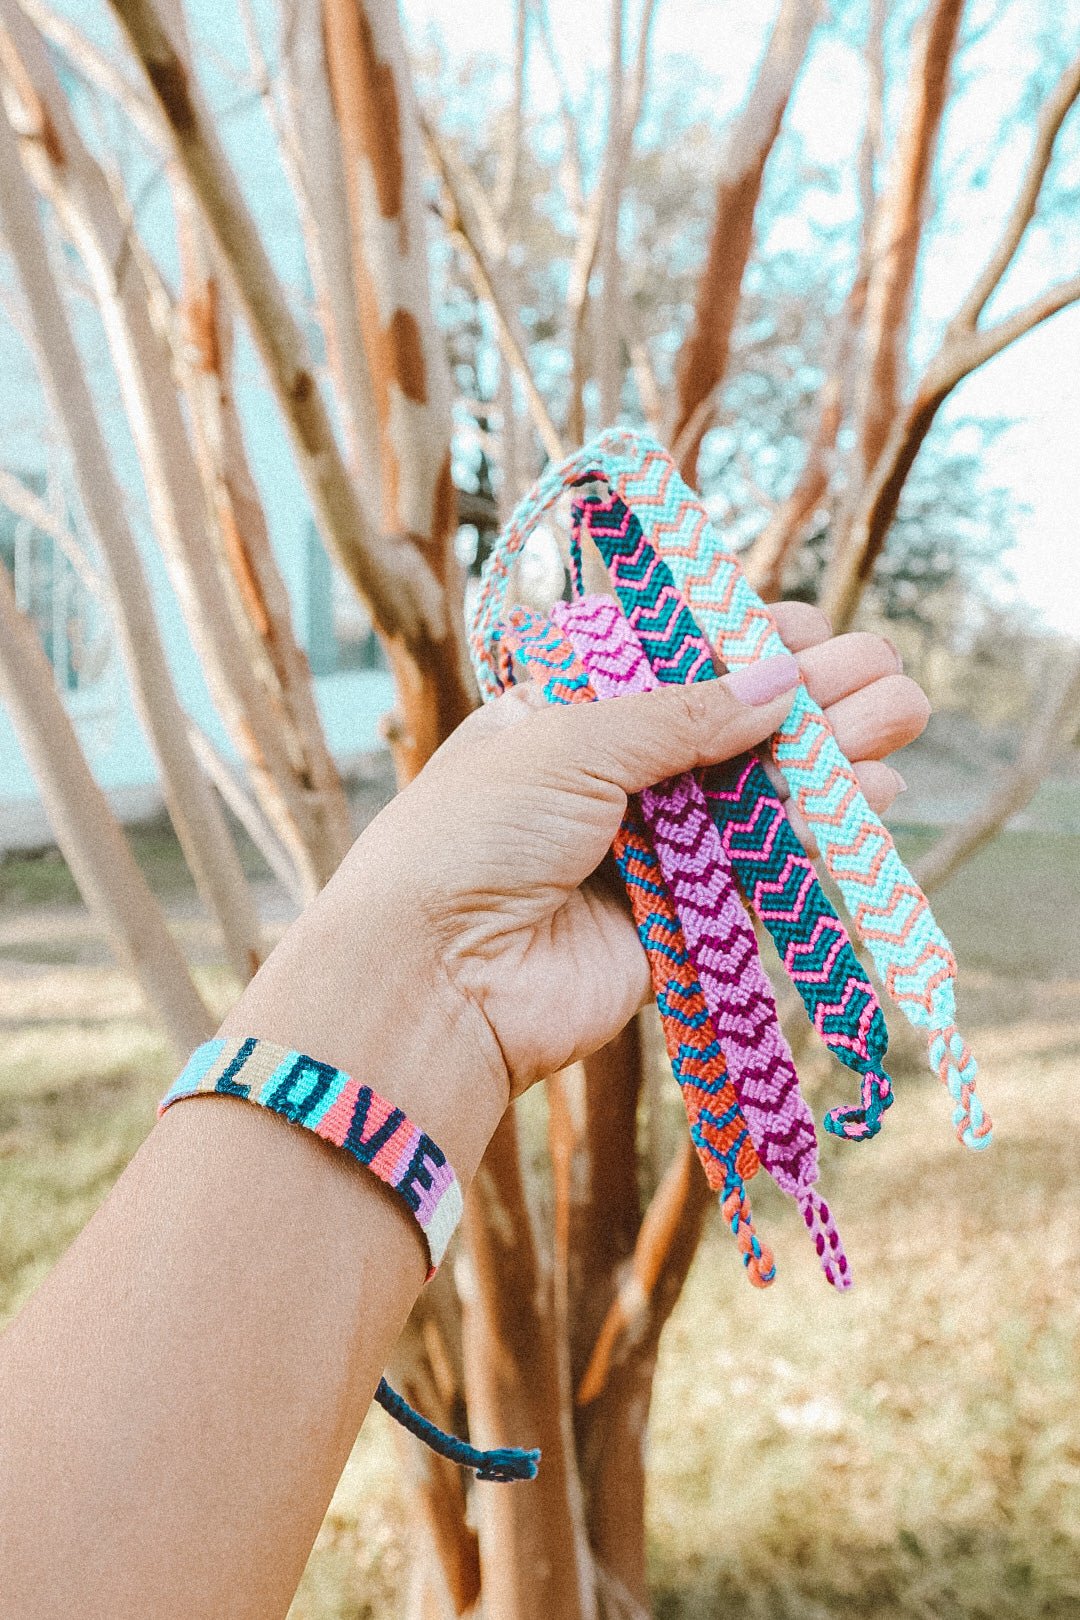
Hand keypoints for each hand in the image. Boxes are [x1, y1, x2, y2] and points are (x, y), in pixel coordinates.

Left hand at [220, 605, 927, 1171]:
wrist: (434, 980)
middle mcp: (611, 776)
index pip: (673, 663)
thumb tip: (779, 679)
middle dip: (810, 697)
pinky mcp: (681, 919)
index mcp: (567, 713)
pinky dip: (816, 834)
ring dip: (830, 757)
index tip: (808, 630)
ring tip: (900, 717)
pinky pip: (760, 868)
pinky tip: (869, 796)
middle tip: (884, 674)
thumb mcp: (571, 742)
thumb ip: (682, 714)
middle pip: (729, 726)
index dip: (743, 643)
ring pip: (757, 794)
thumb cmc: (474, 835)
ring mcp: (648, 849)